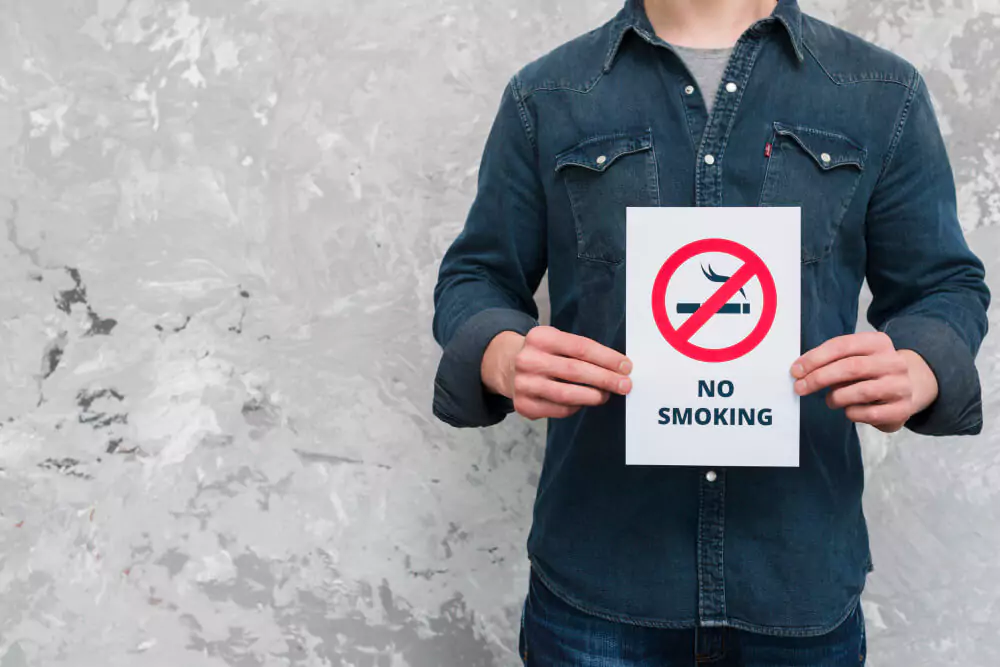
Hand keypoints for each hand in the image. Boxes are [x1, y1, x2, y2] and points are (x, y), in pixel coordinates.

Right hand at [481, 326, 632, 420]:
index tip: (626, 366)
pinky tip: (584, 401)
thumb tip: (617, 368)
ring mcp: (524, 384)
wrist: (507, 366)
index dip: (607, 358)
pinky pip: (559, 410)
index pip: (581, 347)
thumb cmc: (544, 354)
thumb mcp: (556, 341)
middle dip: (605, 379)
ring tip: (606, 395)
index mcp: (540, 337)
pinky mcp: (524, 405)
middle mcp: (528, 360)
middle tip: (625, 385)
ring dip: (593, 396)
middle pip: (576, 371)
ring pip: (567, 394)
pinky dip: (577, 407)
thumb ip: (582, 351)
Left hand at [790, 331, 938, 432]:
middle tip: (800, 387)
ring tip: (829, 400)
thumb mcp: (854, 358)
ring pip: (860, 391)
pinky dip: (851, 413)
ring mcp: (900, 385)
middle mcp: (893, 361)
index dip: (815, 358)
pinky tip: (848, 410)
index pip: (842, 345)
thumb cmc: (869, 373)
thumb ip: (830, 361)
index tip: (796, 370)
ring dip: (836, 397)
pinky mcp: (902, 409)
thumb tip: (800, 371)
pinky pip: (869, 413)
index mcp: (878, 342)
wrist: (907, 389)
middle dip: (819, 378)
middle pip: (850, 367)